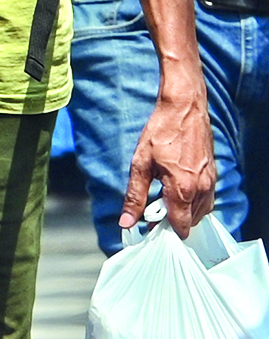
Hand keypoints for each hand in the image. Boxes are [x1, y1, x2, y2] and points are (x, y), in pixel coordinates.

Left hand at [119, 81, 214, 237]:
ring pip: (200, 212)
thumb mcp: (141, 164)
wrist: (184, 107)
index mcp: (183, 189)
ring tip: (163, 198)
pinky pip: (206, 199)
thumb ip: (135, 196)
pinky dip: (193, 202)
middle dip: (173, 221)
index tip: (149, 227)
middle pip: (191, 222)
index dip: (164, 231)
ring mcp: (210, 182)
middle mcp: (201, 189)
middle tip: (153, 210)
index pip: (180, 226)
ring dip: (183, 212)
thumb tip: (127, 222)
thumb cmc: (162, 132)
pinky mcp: (213, 175)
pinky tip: (177, 190)